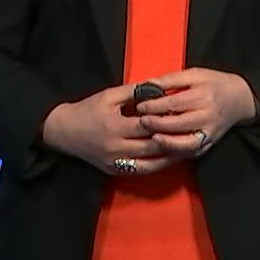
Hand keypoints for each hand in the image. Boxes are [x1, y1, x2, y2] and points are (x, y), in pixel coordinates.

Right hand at [41, 83, 176, 176]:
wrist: (63, 132)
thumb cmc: (87, 110)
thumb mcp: (108, 96)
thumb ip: (134, 92)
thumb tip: (159, 88)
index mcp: (115, 126)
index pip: (149, 125)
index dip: (168, 120)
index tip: (185, 114)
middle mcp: (117, 147)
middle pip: (153, 146)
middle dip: (175, 140)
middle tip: (195, 132)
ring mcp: (116, 162)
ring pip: (151, 163)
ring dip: (171, 156)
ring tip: (189, 147)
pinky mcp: (115, 171)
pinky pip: (142, 171)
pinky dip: (158, 165)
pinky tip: (171, 158)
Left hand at [132, 67, 259, 159]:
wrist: (240, 99)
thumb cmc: (216, 84)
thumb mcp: (195, 74)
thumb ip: (170, 79)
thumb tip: (146, 85)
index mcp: (204, 96)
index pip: (174, 103)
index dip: (154, 106)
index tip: (140, 105)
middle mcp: (208, 117)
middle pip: (177, 124)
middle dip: (156, 124)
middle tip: (140, 122)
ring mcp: (209, 133)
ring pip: (185, 144)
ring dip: (166, 143)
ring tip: (152, 137)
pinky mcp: (209, 144)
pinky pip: (190, 153)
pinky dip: (175, 153)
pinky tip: (163, 150)